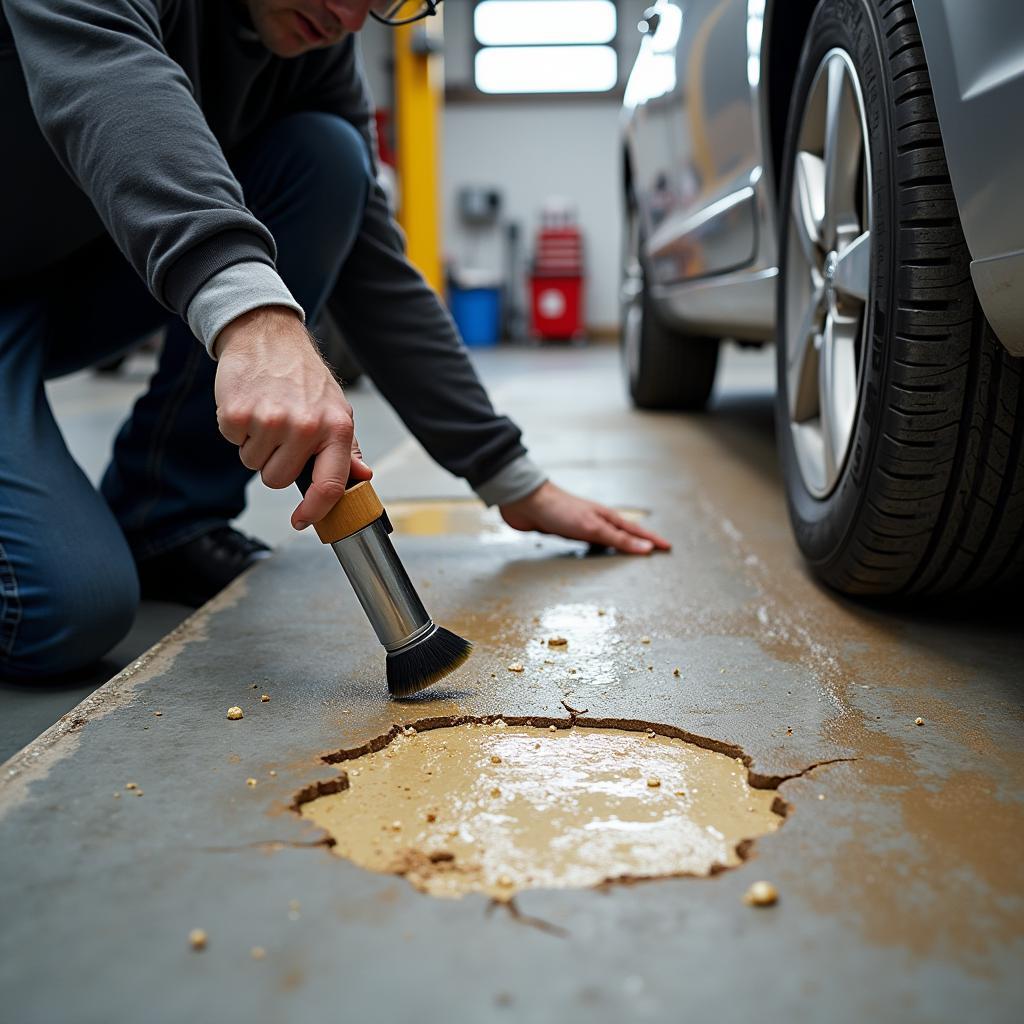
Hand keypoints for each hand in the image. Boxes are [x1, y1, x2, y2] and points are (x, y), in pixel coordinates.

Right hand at [213, 305, 372, 529]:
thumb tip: (362, 476)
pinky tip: (251, 405)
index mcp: (336, 428)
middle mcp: (306, 427)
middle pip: (278, 479)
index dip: (315, 511)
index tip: (303, 520)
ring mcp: (271, 421)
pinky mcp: (238, 414)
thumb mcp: (336, 409)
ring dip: (256, 445)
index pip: (329, 486)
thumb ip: (348, 448)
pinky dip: (238, 430)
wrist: (268, 336)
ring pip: (253, 464)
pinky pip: (234, 443)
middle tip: (280, 433)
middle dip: (276, 463)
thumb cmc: (303, 376)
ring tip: (267, 414)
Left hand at [500, 481, 670, 554]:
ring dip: (621, 546)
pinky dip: (600, 549)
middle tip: (656, 552)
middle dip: (641, 543)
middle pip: (625, 534)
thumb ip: (618, 540)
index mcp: (607, 518)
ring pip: (607, 539)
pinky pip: (590, 544)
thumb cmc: (560, 510)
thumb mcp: (593, 528)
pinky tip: (596, 554)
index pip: (636, 532)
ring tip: (632, 555)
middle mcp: (597, 521)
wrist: (526, 503)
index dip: (652, 541)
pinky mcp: (567, 532)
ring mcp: (583, 526)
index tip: (668, 547)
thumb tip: (646, 549)